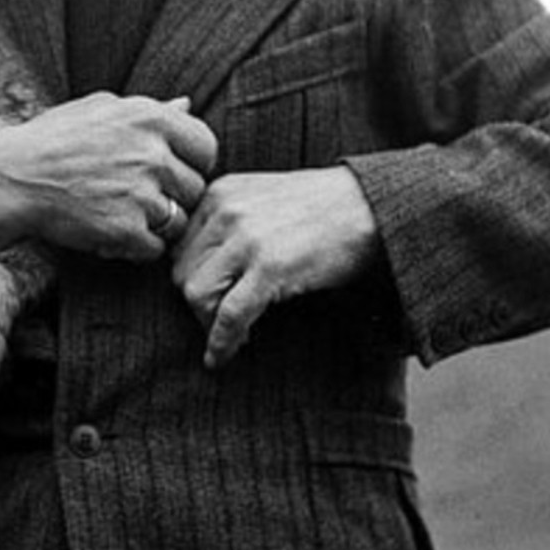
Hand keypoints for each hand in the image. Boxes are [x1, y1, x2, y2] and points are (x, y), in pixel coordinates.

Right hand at [0, 92, 216, 262]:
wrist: (10, 178)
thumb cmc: (53, 139)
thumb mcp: (100, 109)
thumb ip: (150, 110)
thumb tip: (187, 105)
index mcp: (151, 117)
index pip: (206, 147)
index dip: (191, 163)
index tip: (168, 171)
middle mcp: (152, 154)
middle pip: (194, 189)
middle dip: (172, 196)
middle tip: (137, 197)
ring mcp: (141, 193)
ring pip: (178, 221)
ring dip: (155, 225)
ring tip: (122, 214)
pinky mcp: (125, 230)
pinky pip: (154, 248)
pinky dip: (135, 247)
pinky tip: (109, 232)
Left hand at [171, 166, 376, 368]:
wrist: (370, 205)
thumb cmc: (321, 207)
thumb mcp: (260, 198)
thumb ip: (227, 222)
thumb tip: (202, 269)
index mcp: (219, 193)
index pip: (179, 248)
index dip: (192, 279)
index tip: (210, 298)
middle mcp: (225, 210)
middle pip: (181, 273)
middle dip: (198, 304)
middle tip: (221, 322)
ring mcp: (245, 238)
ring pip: (196, 294)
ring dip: (208, 323)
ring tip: (231, 335)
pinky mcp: (269, 267)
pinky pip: (228, 315)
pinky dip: (222, 342)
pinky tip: (223, 356)